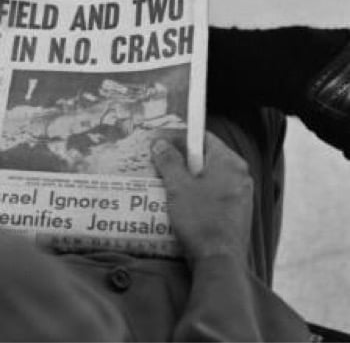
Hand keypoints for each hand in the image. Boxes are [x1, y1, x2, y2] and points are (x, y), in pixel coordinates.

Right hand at [151, 132, 252, 265]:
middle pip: (206, 157)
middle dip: (182, 159)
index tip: (160, 141)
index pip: (204, 137)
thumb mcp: (178, 187)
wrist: (219, 261)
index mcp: (230, 163)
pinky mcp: (236, 213)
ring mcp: (241, 196)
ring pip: (209, 177)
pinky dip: (196, 194)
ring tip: (164, 183)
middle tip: (158, 162)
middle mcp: (240, 176)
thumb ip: (169, 161)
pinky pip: (213, 194)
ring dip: (187, 178)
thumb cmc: (200, 220)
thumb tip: (160, 143)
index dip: (180, 137)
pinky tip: (178, 202)